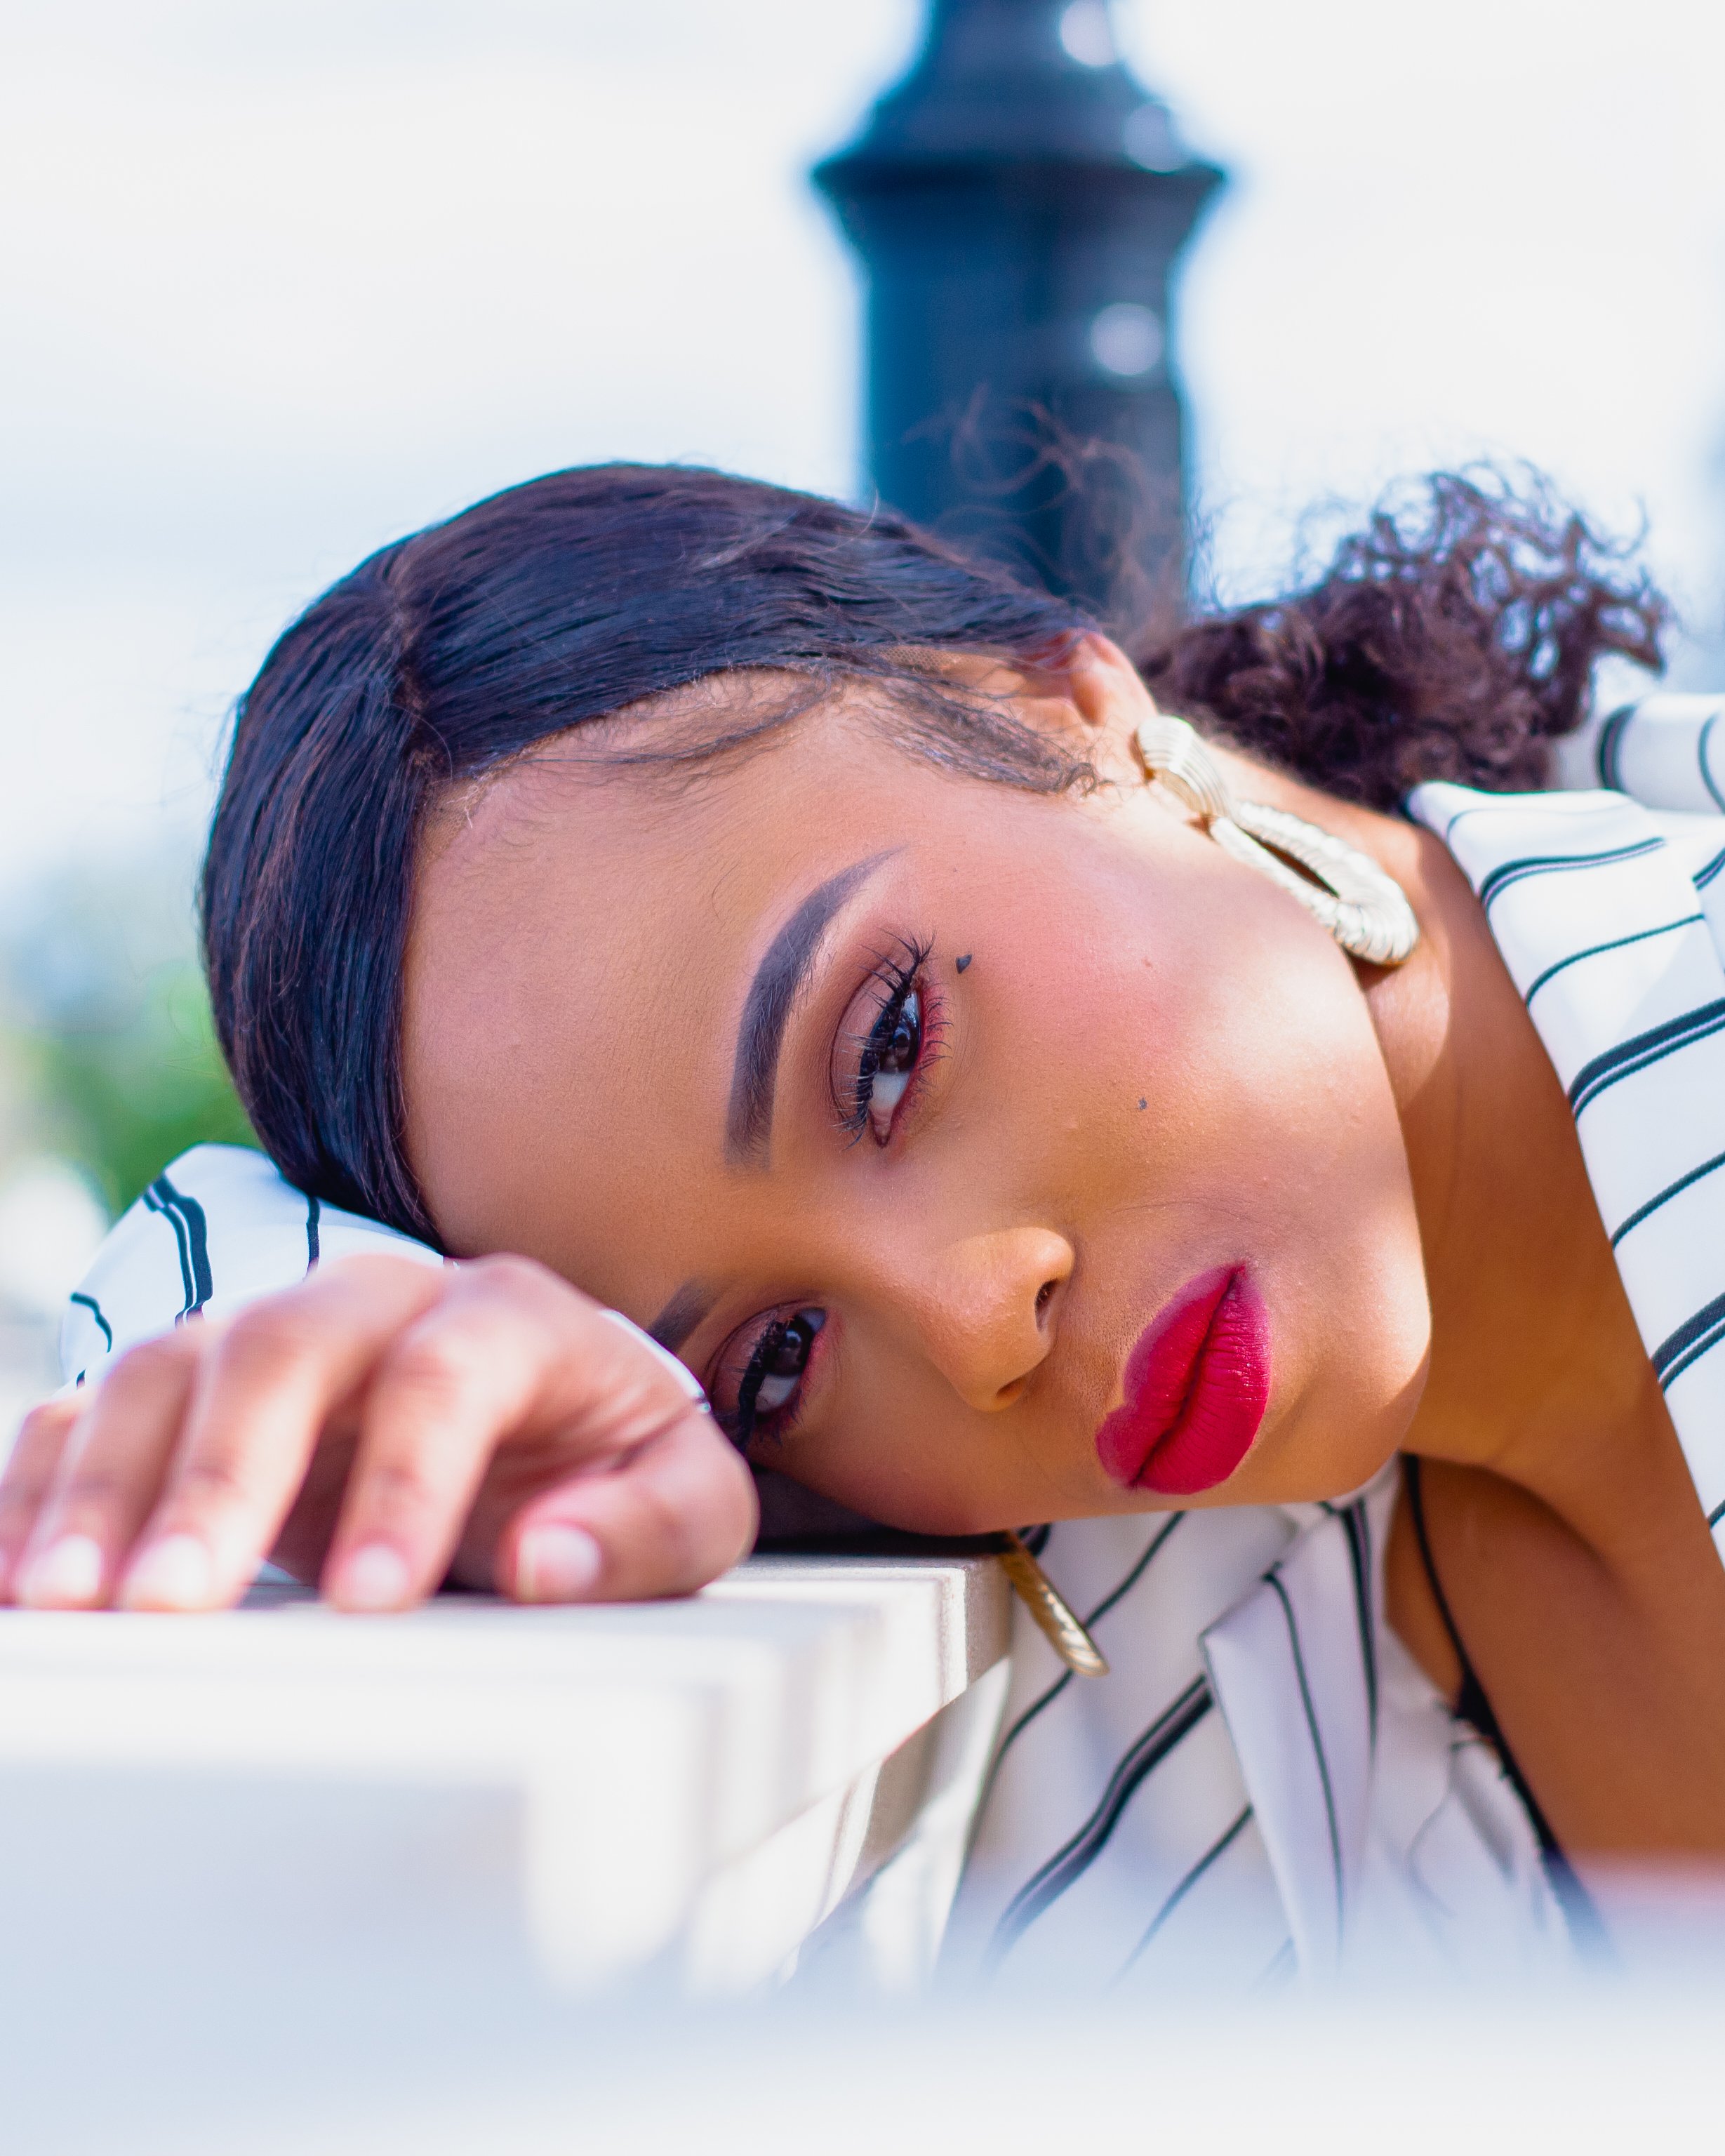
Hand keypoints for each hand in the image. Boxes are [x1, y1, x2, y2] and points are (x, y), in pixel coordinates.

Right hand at [0, 1253, 755, 1613]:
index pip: (448, 1374)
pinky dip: (48, 1484)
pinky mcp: (203, 1390)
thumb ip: (644, 1529)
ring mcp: (278, 1333)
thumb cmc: (616, 1464)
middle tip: (175, 1604)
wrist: (553, 1419)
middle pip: (284, 1343)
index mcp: (515, 1317)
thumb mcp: (685, 1500)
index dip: (407, 1481)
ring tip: (72, 1605)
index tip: (371, 1601)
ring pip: (173, 1364)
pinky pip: (101, 1408)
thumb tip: (546, 1561)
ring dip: (112, 1482)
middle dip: (224, 1473)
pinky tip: (23, 1580)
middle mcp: (384, 1301)